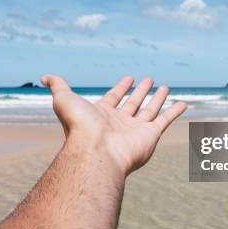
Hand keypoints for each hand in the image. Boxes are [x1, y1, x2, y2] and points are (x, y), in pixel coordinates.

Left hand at [41, 74, 186, 175]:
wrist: (95, 152)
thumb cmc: (79, 127)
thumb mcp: (64, 99)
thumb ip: (57, 86)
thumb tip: (44, 76)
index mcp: (101, 114)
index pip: (113, 98)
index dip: (120, 88)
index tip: (129, 78)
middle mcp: (119, 123)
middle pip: (132, 103)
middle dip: (140, 91)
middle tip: (148, 79)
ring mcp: (135, 130)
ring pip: (149, 110)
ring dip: (157, 98)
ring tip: (165, 86)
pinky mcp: (150, 136)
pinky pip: (165, 121)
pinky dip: (174, 112)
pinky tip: (183, 103)